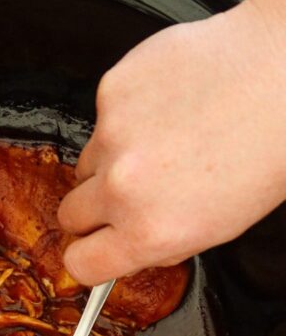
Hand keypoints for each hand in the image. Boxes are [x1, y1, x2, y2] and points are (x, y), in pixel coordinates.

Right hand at [57, 0, 285, 284]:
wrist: (283, 71)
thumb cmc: (273, 145)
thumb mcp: (226, 224)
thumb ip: (166, 241)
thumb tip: (135, 246)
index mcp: (152, 231)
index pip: (81, 264)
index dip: (87, 258)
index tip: (93, 249)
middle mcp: (122, 188)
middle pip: (71, 214)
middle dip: (94, 209)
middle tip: (130, 191)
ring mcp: (111, 137)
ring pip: (87, 162)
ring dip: (112, 158)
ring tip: (162, 139)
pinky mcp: (111, 92)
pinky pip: (103, 115)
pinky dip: (129, 113)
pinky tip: (168, 104)